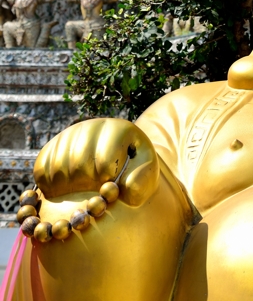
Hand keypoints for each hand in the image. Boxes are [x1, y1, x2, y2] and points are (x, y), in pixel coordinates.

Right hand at [34, 118, 158, 207]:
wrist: (121, 159)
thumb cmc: (135, 169)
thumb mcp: (148, 174)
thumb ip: (141, 182)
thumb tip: (120, 190)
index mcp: (119, 129)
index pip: (104, 161)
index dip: (106, 182)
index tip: (112, 186)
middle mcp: (93, 125)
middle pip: (78, 163)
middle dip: (86, 184)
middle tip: (93, 190)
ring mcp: (72, 132)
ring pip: (58, 166)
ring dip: (67, 186)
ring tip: (81, 189)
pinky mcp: (54, 143)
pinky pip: (42, 167)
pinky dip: (49, 183)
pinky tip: (64, 188)